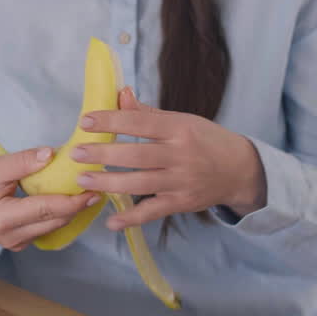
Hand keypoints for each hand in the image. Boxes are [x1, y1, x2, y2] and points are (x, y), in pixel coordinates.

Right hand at [0, 146, 101, 251]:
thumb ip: (21, 162)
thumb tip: (51, 154)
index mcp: (4, 219)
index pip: (47, 209)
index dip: (73, 199)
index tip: (93, 187)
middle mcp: (14, 237)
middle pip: (56, 220)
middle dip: (78, 204)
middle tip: (97, 184)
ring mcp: (19, 244)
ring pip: (55, 226)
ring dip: (72, 209)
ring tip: (87, 189)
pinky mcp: (23, 244)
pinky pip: (47, 228)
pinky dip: (59, 214)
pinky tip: (68, 199)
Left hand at [71, 87, 266, 230]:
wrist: (240, 169)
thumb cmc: (205, 140)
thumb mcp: (182, 120)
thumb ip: (148, 113)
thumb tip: (120, 94)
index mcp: (179, 128)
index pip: (140, 122)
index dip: (112, 120)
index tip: (86, 121)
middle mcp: (181, 155)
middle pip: (137, 155)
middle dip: (104, 153)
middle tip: (76, 153)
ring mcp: (181, 181)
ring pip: (140, 183)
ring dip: (109, 182)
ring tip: (83, 179)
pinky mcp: (181, 203)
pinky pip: (153, 212)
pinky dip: (132, 219)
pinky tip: (111, 221)